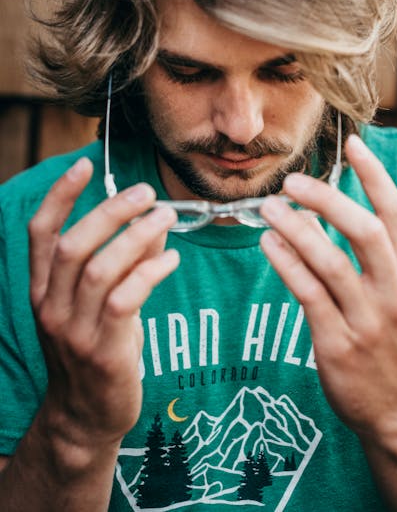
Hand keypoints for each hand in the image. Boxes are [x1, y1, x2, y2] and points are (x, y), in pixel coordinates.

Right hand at [28, 157, 178, 451]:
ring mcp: (74, 331)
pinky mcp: (103, 352)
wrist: (86, 416)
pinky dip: (149, 272)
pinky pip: (125, 301)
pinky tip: (170, 260)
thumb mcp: (98, 303)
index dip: (59, 196)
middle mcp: (51, 307)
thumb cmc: (95, 349)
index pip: (41, 233)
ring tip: (165, 216)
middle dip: (110, 211)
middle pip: (73, 245)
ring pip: (99, 270)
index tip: (82, 165)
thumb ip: (122, 261)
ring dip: (136, 237)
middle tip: (145, 192)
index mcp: (43, 289)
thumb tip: (153, 221)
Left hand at [259, 134, 396, 447]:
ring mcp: (367, 321)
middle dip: (327, 199)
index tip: (353, 144)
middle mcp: (393, 293)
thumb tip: (320, 211)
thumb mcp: (395, 295)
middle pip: (364, 231)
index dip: (375, 176)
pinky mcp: (338, 344)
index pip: (395, 214)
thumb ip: (368, 255)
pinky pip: (307, 294)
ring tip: (269, 208)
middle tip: (292, 181)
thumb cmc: (390, 343)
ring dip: (296, 229)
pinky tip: (268, 244)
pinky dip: (286, 263)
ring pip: (330, 262)